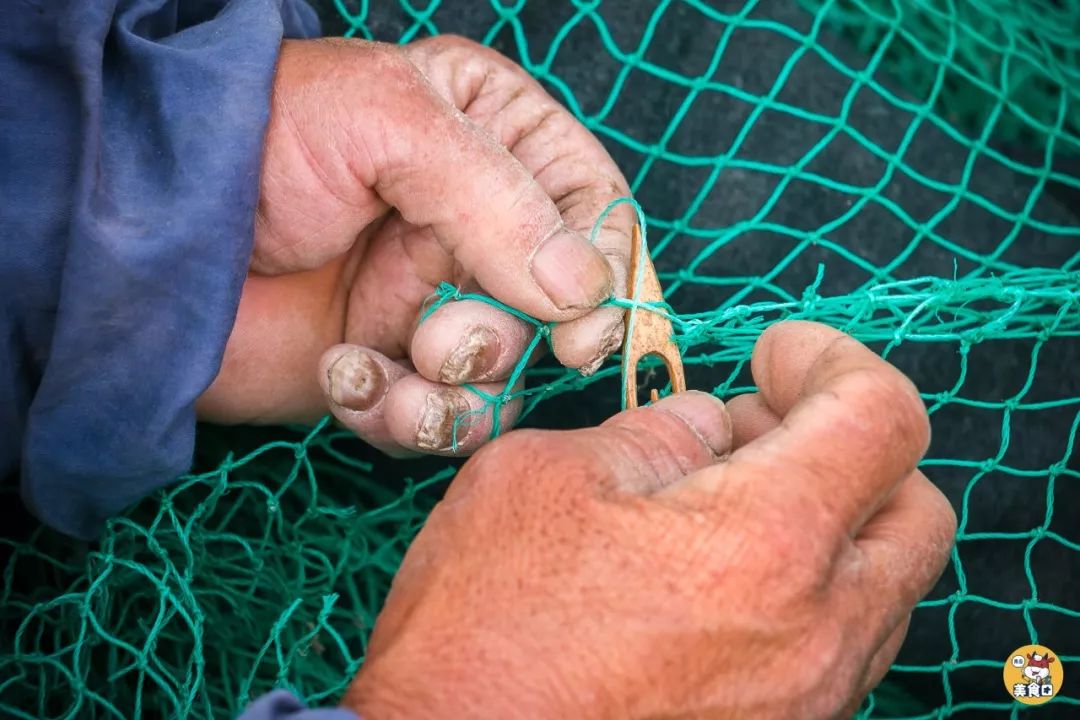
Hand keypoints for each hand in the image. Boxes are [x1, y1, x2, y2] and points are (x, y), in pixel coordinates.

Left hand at [196, 36, 633, 454]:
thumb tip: (585, 292)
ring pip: (507, 377)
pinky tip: (344, 378)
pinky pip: (442, 420)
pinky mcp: (394, 367)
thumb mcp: (386, 121)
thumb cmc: (257, 137)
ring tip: (388, 368)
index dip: (604, 275)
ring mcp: (436, 300)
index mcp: (496, 139)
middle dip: (501, 337)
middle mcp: (477, 225)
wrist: (138, 228)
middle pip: (559, 310)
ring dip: (455, 393)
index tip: (577, 335)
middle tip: (436, 338)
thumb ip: (496, 196)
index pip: (595, 208)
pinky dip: (403, 418)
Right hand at [341, 321, 956, 718]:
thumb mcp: (543, 479)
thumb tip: (709, 424)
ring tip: (724, 499)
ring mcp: (809, 698)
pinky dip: (806, 584)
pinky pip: (839, 640)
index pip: (882, 418)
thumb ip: (652, 432)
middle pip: (917, 508)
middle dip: (852, 443)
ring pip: (883, 582)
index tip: (777, 356)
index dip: (835, 360)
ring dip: (829, 518)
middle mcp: (818, 632)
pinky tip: (715, 574)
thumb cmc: (483, 631)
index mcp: (766, 543)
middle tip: (758, 425)